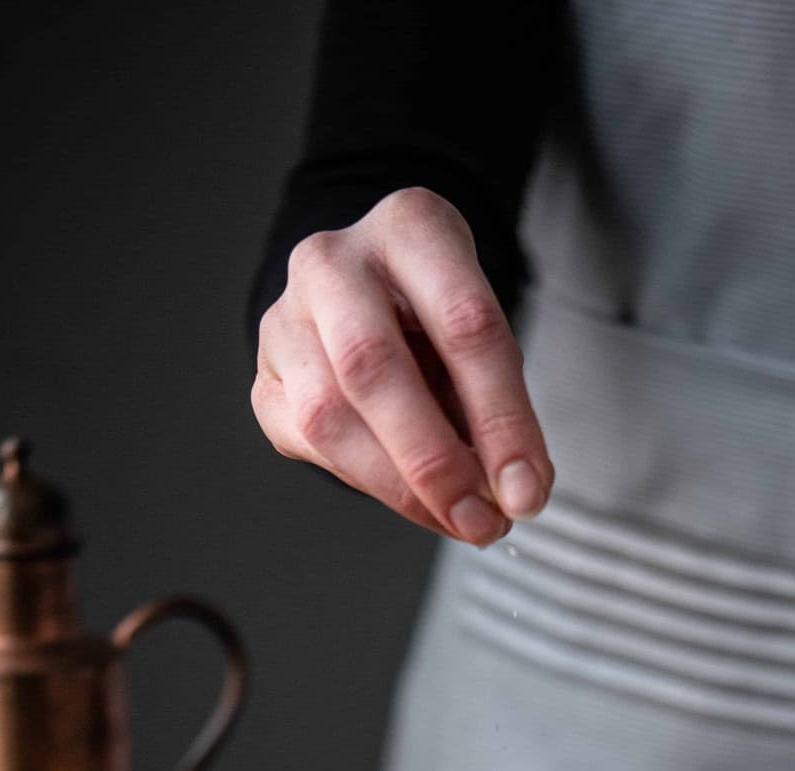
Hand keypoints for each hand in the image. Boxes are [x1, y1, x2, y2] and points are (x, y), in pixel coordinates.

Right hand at [252, 188, 552, 542]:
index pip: (464, 324)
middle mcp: (333, 261)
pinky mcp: (267, 379)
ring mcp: (285, 318)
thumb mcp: (479, 335)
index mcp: (408, 227)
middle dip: (435, 461)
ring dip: (399, 486)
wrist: (367, 296)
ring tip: (455, 518)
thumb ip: (498, 404)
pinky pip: (309, 445)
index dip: (501, 418)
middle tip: (481, 519)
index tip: (527, 489)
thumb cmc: (433, 315)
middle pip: (374, 366)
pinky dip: (369, 483)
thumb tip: (515, 492)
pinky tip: (412, 498)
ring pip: (329, 415)